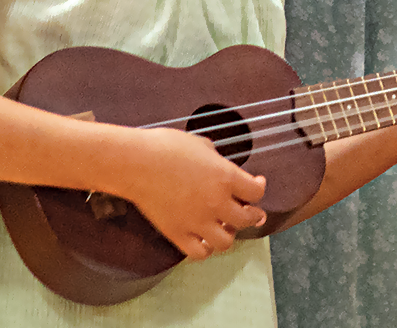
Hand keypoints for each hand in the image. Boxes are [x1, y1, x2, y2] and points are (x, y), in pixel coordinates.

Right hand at [121, 126, 266, 259]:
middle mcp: (216, 203)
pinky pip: (200, 253)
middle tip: (251, 212)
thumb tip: (219, 164)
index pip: (256, 192)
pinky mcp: (178, 234)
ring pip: (226, 242)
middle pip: (247, 219)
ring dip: (229, 234)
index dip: (259, 188)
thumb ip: (217, 158)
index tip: (257, 184)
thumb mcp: (201, 143)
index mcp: (225, 177)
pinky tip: (204, 238)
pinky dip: (205, 248)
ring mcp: (197, 222)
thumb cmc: (167, 146)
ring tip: (225, 226)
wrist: (137, 163)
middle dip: (252, 214)